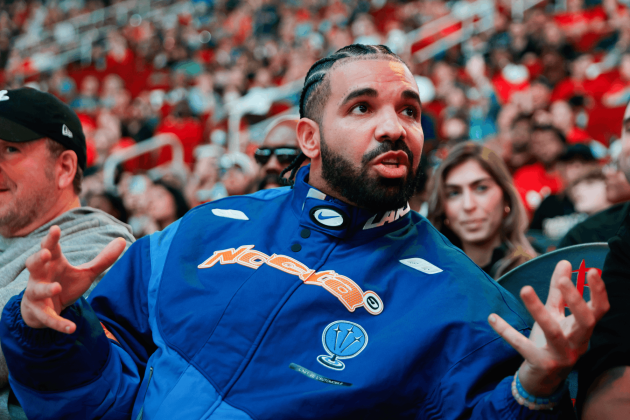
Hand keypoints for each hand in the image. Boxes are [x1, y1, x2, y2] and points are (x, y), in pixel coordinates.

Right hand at [21, 226, 125, 333]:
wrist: (45, 309)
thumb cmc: (65, 284)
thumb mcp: (86, 272)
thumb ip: (103, 259)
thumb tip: (123, 240)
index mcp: (53, 263)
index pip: (50, 248)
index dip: (51, 239)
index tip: (55, 228)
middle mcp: (41, 277)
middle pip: (33, 264)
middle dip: (37, 258)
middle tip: (45, 253)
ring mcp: (37, 295)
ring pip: (36, 290)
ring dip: (45, 289)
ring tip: (56, 287)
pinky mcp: (40, 313)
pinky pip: (48, 318)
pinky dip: (59, 323)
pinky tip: (71, 328)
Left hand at [489, 260, 609, 395]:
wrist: (541, 380)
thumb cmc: (550, 342)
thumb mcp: (554, 315)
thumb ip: (558, 292)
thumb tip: (564, 262)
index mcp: (582, 330)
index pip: (599, 311)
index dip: (599, 292)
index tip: (592, 271)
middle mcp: (576, 344)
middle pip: (585, 322)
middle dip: (576, 300)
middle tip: (564, 280)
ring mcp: (560, 356)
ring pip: (553, 332)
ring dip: (539, 310)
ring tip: (525, 288)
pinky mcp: (540, 364)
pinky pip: (522, 345)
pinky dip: (507, 331)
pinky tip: (493, 318)